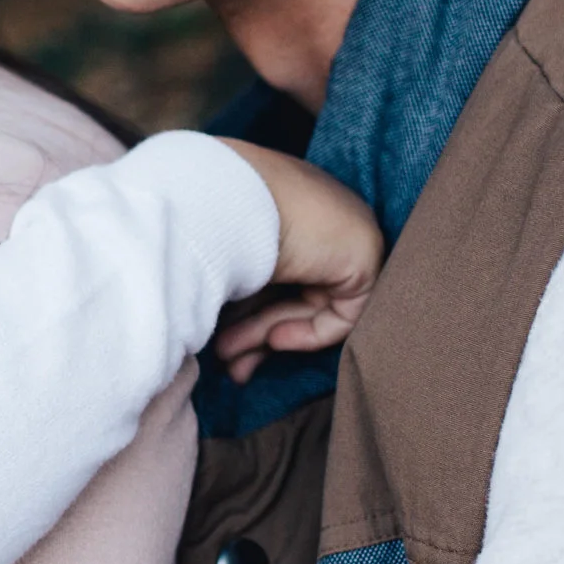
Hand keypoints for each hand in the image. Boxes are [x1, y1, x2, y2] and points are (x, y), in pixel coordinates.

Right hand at [213, 141, 384, 382]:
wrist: (226, 198)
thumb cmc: (204, 217)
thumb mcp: (210, 253)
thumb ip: (220, 281)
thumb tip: (201, 314)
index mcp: (274, 207)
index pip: (266, 269)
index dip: (241, 307)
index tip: (213, 331)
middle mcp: (308, 220)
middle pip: (284, 291)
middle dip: (251, 332)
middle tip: (223, 360)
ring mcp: (338, 238)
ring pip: (306, 307)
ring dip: (266, 339)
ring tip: (233, 365)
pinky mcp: (362, 260)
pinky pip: (342, 314)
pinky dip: (310, 334)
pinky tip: (275, 339)